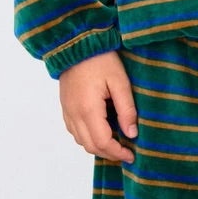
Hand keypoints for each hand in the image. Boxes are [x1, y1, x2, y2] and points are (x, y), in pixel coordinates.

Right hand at [59, 49, 138, 163]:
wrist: (76, 43)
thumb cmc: (100, 59)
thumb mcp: (120, 81)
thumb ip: (126, 109)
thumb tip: (131, 133)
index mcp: (88, 109)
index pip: (102, 142)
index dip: (118, 153)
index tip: (132, 155)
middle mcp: (74, 114)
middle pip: (90, 146)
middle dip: (109, 154)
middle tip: (126, 153)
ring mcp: (67, 111)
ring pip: (81, 141)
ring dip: (98, 147)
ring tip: (116, 144)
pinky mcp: (65, 106)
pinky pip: (74, 131)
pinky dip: (87, 138)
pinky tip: (101, 132)